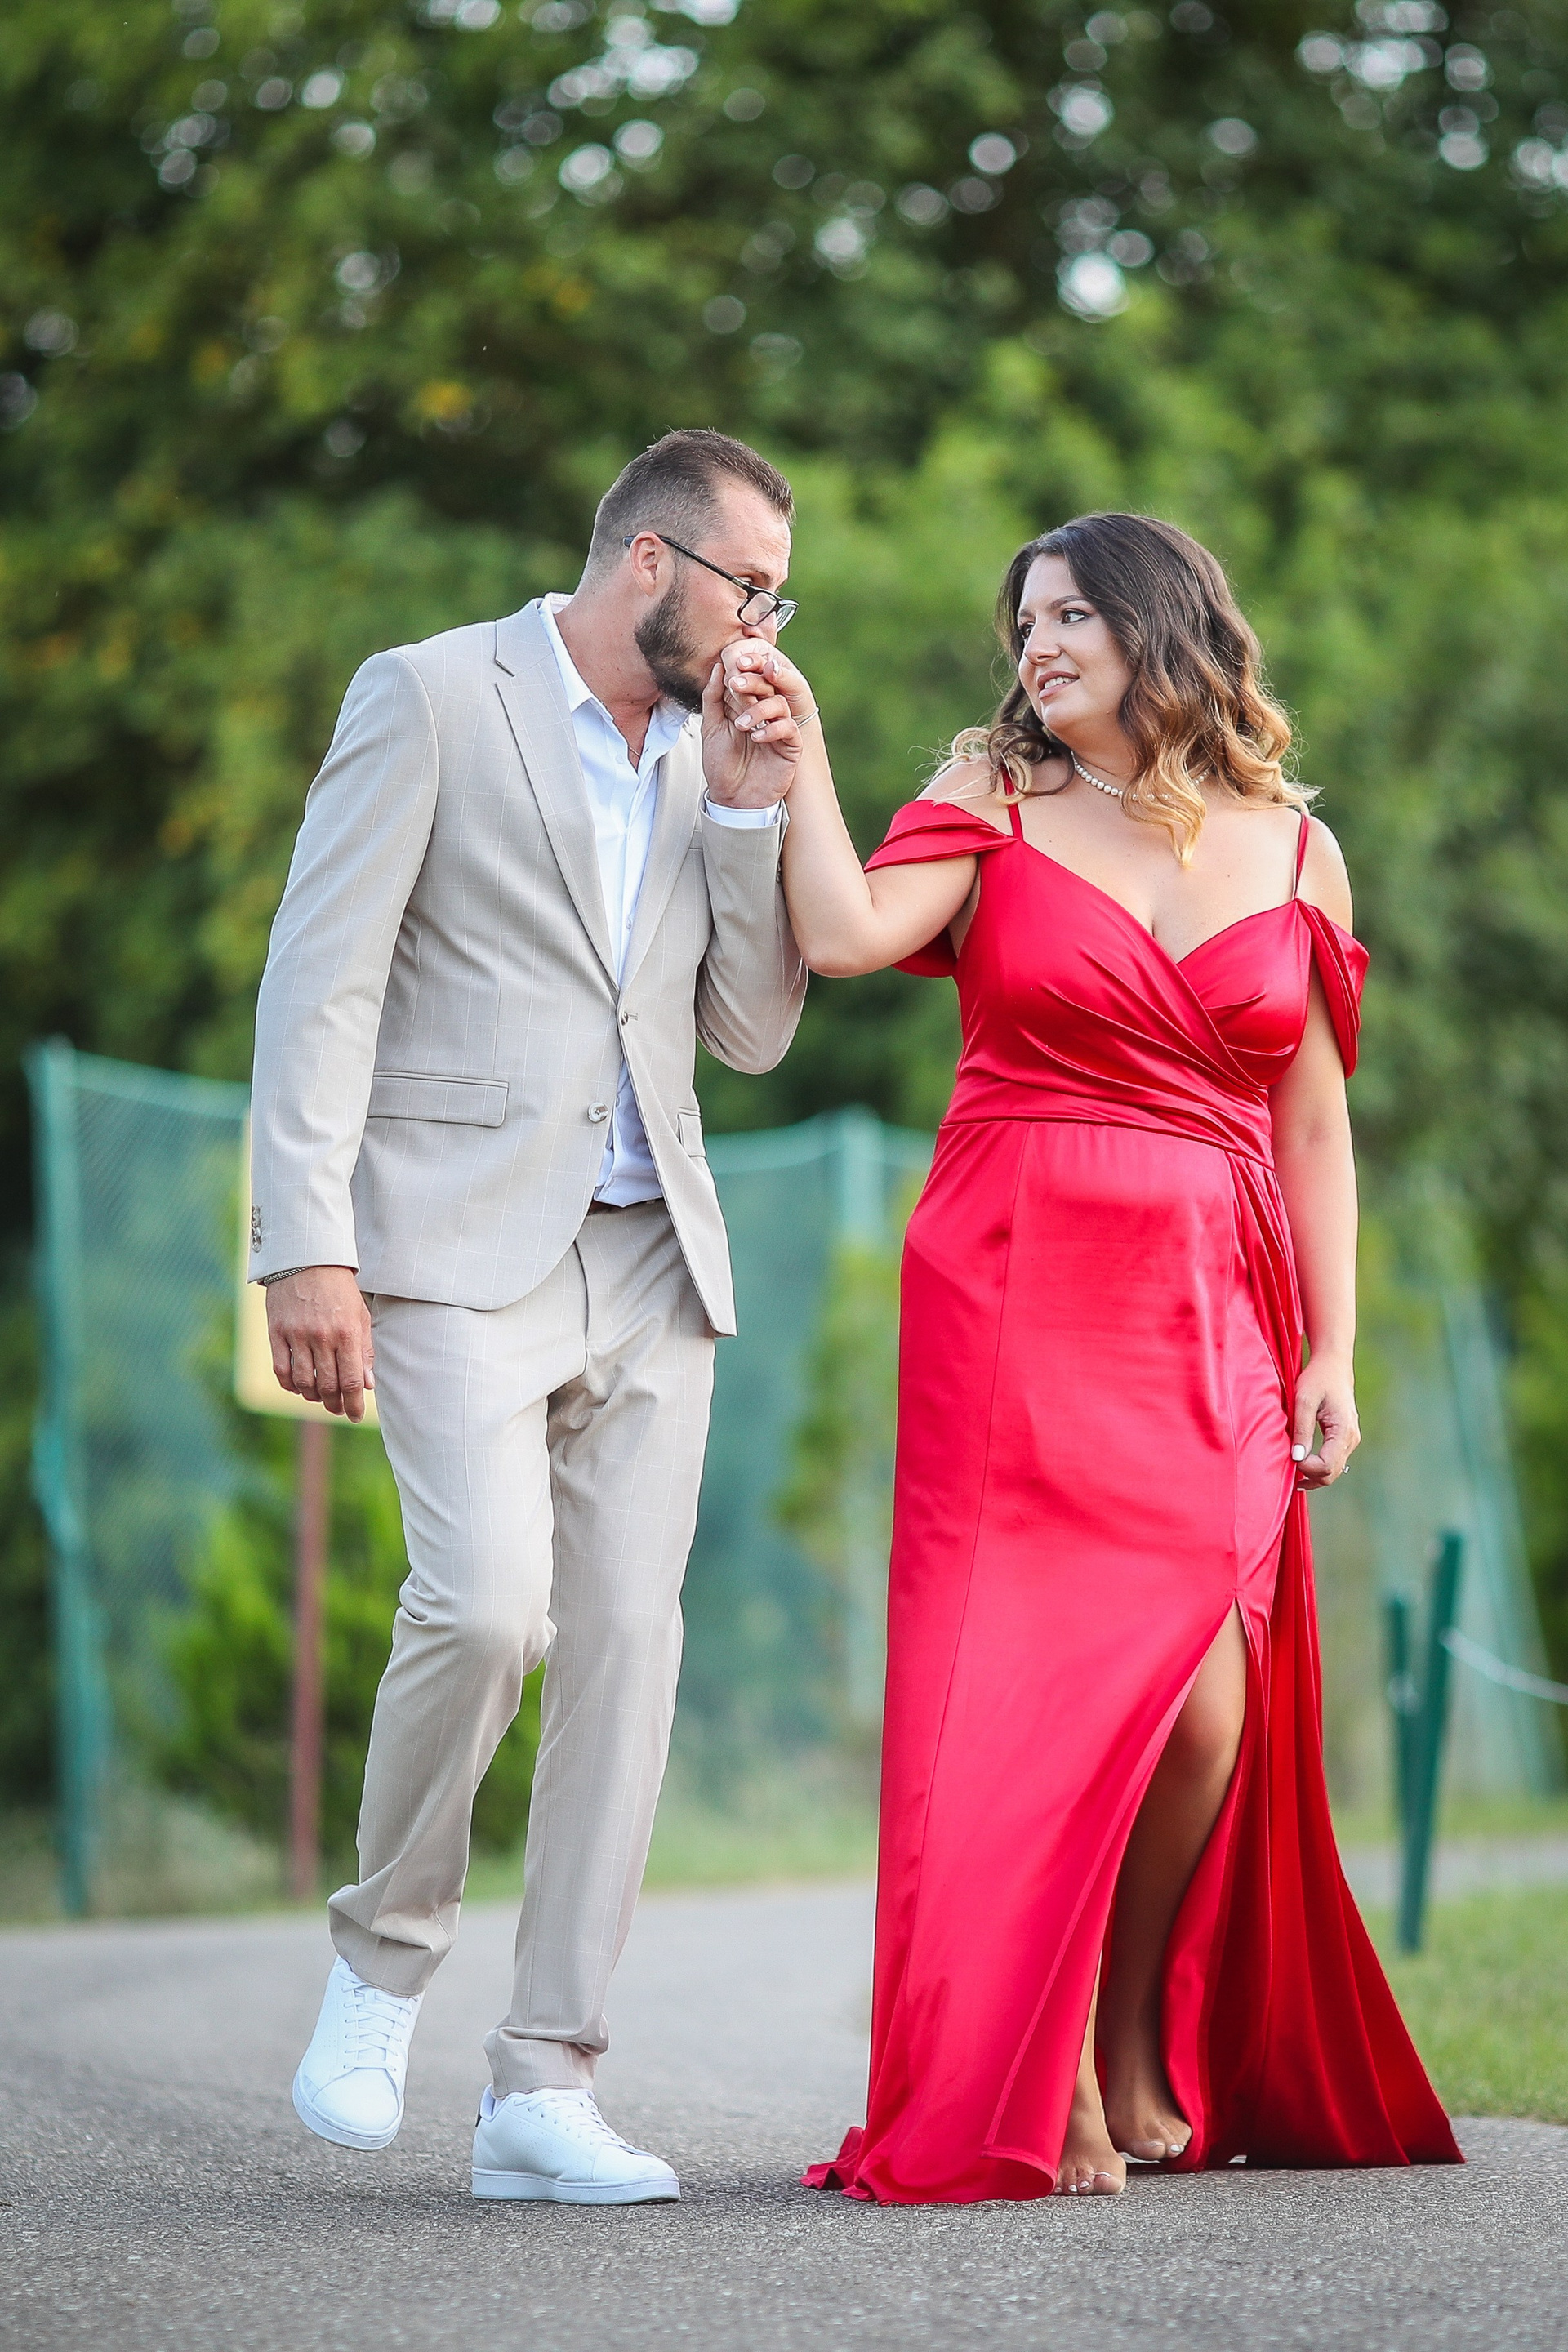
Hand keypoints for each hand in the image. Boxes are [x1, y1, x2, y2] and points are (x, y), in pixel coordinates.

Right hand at [266, 1266, 374, 1421]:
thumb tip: (367, 1384)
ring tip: (320, 1398)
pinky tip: (298, 1386)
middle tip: (338, 1409)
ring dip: (313, 1397)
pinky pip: (281, 1370)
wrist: (307, 1259)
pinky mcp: (276, 1332)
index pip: (351, 1381)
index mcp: (347, 1333)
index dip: (354, 1404)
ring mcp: (297, 1335)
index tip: (356, 1416)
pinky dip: (290, 1384)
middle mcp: (322, 1337)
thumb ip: (364, 1350)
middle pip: (328, 1386)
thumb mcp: (360, 1315)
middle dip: (335, 1405)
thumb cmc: (339, 1289)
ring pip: (303, 1382)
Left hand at [700, 641, 814, 808]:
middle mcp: (765, 714)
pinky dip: (772, 729)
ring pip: (779, 704)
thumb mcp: (711, 727)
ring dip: (759, 710)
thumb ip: (713, 698)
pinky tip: (756, 738)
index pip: (750, 680)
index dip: (742, 672)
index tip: (729, 670)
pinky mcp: (790, 747)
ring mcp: (779, 729)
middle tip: (736, 685)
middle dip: (752, 683)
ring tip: (741, 725)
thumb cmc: (721, 765)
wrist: (732, 799)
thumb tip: (717, 667)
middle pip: (767, 686)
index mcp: (746, 706)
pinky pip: (789, 729)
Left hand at [1291, 1351, 1358, 1486]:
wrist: (1333, 1364)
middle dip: (1308, 1476)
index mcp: (1343, 1430)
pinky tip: (1300, 1464)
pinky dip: (1318, 1467)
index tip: (1289, 1457)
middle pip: (1331, 1474)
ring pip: (1333, 1471)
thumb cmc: (1317, 1378)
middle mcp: (1351, 1439)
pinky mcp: (1345, 1438)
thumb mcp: (1304, 1400)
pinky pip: (1333, 1461)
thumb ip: (1302, 1429)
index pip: (1326, 1466)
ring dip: (1312, 1474)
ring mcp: (1350, 1439)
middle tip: (1286, 1468)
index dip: (1305, 1468)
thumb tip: (1297, 1458)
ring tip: (1290, 1470)